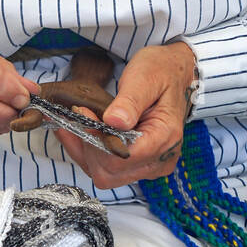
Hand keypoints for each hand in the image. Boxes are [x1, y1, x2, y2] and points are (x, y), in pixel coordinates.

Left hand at [53, 42, 195, 189]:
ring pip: (104, 175)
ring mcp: (150, 165)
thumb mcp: (145, 78)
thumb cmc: (161, 72)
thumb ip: (130, 101)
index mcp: (165, 137)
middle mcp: (160, 158)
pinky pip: (106, 169)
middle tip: (78, 116)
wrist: (172, 73)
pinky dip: (87, 153)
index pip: (121, 156)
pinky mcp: (139, 164)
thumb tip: (114, 121)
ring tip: (73, 123)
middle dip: (88, 146)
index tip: (83, 113)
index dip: (96, 139)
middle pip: (110, 171)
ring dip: (84, 151)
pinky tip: (76, 132)